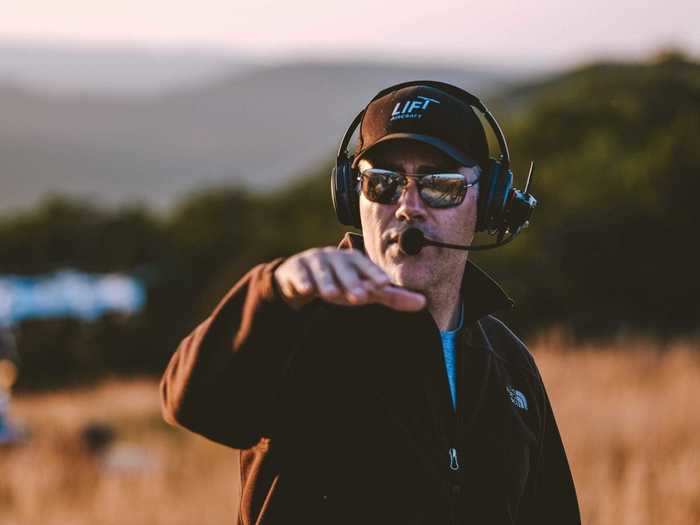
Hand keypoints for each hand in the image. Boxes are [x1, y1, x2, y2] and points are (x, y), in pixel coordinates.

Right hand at [273, 247, 425, 311]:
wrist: (302, 276)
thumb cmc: (341, 282)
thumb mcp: (364, 288)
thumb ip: (391, 296)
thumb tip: (423, 303)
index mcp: (354, 260)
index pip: (366, 267)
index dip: (373, 274)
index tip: (382, 285)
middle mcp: (335, 257)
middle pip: (345, 270)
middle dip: (352, 282)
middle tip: (361, 296)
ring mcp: (315, 262)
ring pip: (322, 272)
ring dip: (327, 283)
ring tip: (333, 295)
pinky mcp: (296, 270)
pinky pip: (299, 276)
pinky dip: (303, 282)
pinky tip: (306, 290)